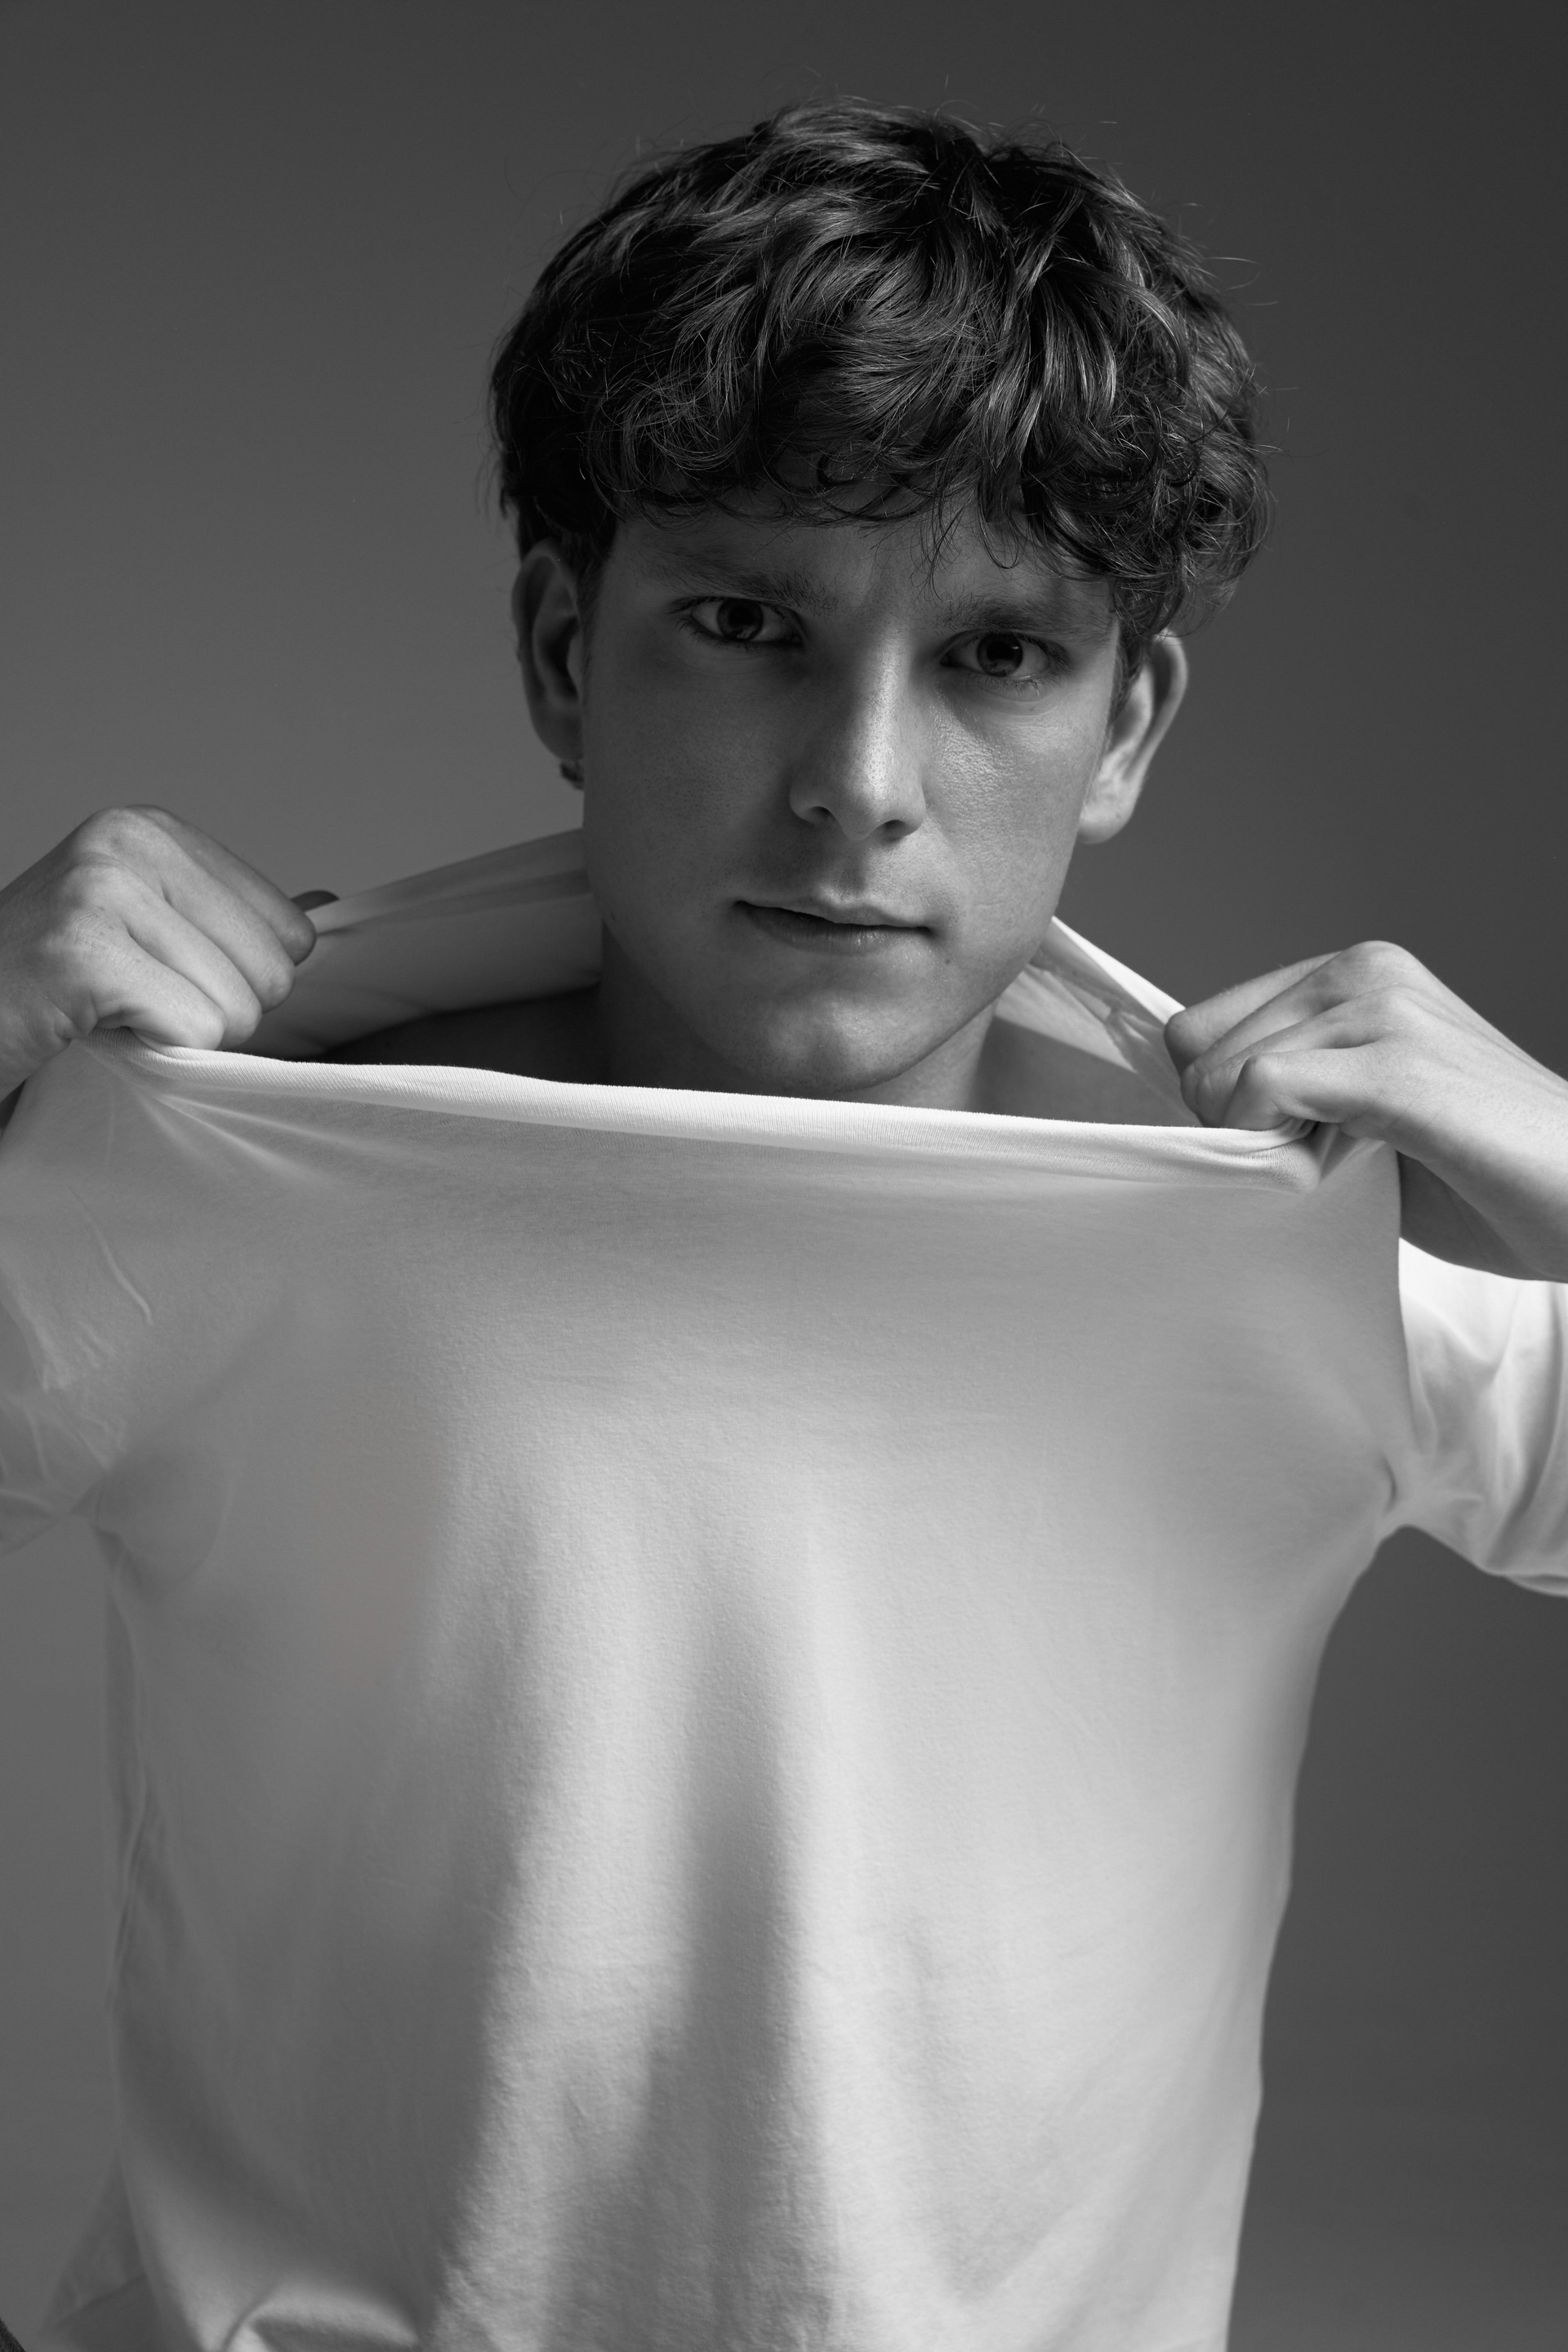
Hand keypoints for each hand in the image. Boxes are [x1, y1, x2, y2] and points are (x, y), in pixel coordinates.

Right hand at [0, 806, 319, 1097]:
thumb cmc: (44, 990)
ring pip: (238, 1010)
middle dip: (213, 1013)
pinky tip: (93, 1029)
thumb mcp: (145, 934)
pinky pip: (193, 1031)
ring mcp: (101, 892)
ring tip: (107, 1015)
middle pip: (273, 972)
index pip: (291, 932)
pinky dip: (153, 1053)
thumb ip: (231, 919)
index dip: (236, 980)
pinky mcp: (83, 952)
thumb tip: (323, 908)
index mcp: (151, 832)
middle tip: (131, 1004)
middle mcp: (126, 843)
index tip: (159, 977)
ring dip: (178, 1037)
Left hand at [1164, 942, 1567, 1280]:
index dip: (1217, 1098)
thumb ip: (1295, 1093)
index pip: (1204, 1024)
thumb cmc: (1486, 1175)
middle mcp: (1367, 971)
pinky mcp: (1397, 1064)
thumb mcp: (1365, 1112)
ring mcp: (1386, 1009)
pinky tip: (1330, 1170)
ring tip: (1338, 1167)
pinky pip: (1265, 1085)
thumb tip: (1207, 1112)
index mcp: (1358, 973)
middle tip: (1310, 1163)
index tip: (1276, 1143)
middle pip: (1200, 1049)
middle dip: (1231, 1122)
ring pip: (1226, 1070)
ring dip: (1256, 1139)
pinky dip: (1269, 1142)